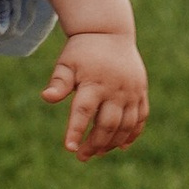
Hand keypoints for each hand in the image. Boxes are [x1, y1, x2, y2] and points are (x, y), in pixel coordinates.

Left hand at [43, 27, 148, 158]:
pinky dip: (133, 133)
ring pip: (126, 125)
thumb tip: (47, 97)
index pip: (84, 112)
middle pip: (107, 124)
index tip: (70, 148)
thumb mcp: (66, 63)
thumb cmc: (82, 51)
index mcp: (93, 83)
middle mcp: (115, 89)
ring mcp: (131, 91)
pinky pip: (141, 117)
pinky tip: (121, 146)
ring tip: (98, 152)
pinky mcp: (141, 92)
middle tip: (81, 156)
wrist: (109, 32)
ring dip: (112, 143)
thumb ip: (58, 82)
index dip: (76, 131)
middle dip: (94, 144)